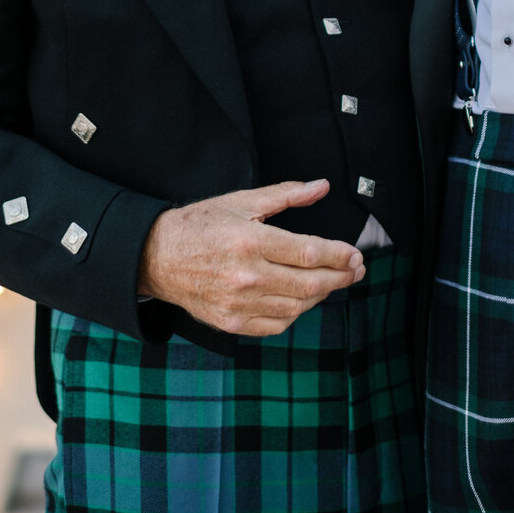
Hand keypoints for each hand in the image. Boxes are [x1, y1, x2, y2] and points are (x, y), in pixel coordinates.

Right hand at [137, 178, 364, 336]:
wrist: (157, 257)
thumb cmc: (199, 225)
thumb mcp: (242, 200)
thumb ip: (286, 195)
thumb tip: (320, 187)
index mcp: (250, 241)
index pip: (308, 253)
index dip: (338, 255)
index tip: (356, 255)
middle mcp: (246, 276)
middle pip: (308, 284)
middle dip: (339, 277)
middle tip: (356, 270)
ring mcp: (238, 303)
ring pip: (295, 307)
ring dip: (320, 295)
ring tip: (333, 281)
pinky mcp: (231, 322)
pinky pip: (275, 325)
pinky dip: (295, 313)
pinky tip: (303, 300)